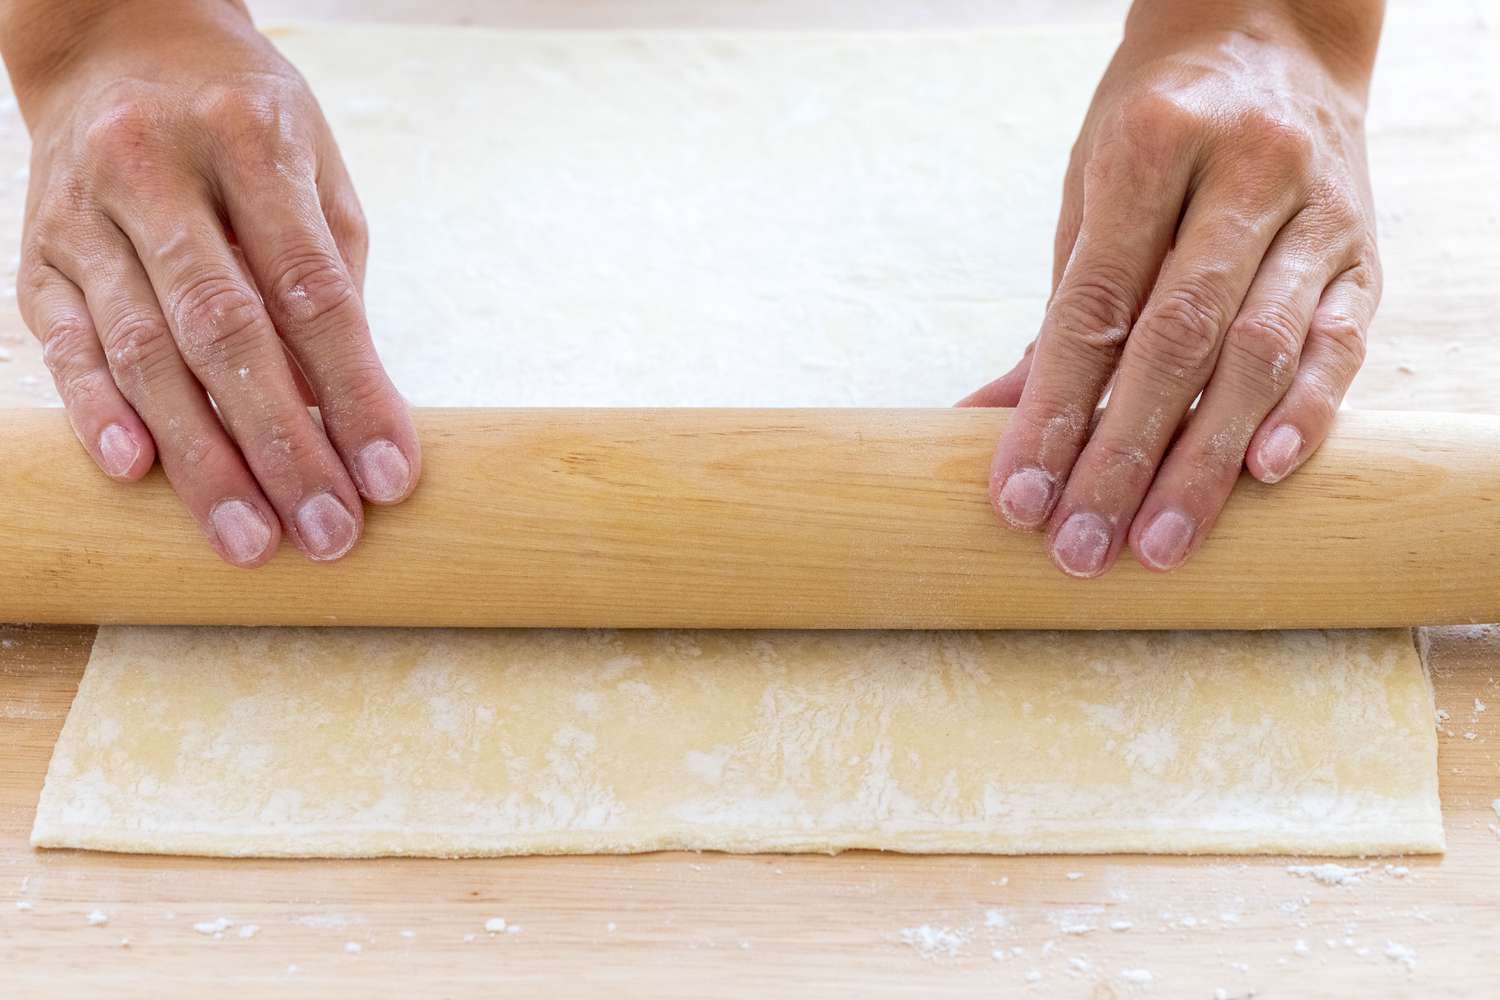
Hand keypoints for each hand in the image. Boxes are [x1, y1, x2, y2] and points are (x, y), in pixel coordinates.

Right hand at [4, 0, 419, 565]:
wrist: (116, 40)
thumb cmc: (244, 122)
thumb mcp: (314, 170)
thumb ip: (330, 279)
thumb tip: (348, 409)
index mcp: (249, 142)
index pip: (312, 290)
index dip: (355, 391)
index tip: (391, 475)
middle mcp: (155, 171)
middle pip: (225, 332)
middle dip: (282, 446)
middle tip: (326, 532)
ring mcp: (84, 213)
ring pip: (144, 351)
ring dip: (201, 459)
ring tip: (251, 540)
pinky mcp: (37, 253)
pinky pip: (65, 342)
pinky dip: (99, 411)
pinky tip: (135, 474)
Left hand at [961, 0, 1382, 577]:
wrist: (1274, 33)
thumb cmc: (1156, 126)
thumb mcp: (1089, 190)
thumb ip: (1060, 310)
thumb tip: (987, 420)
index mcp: (1152, 144)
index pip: (1094, 306)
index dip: (1053, 410)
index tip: (1018, 496)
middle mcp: (1243, 172)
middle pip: (1174, 340)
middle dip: (1121, 457)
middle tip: (1080, 547)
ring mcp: (1315, 212)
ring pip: (1258, 352)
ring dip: (1205, 461)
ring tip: (1160, 544)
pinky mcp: (1363, 253)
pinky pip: (1338, 343)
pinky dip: (1304, 413)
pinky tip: (1263, 475)